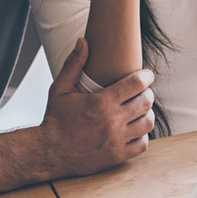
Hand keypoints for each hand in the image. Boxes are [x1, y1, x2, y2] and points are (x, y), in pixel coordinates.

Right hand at [39, 38, 155, 177]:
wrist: (48, 152)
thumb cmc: (55, 119)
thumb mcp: (60, 89)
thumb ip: (74, 64)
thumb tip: (83, 41)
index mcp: (101, 102)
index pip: (136, 84)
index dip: (146, 76)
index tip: (147, 75)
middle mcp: (112, 121)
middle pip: (146, 101)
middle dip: (147, 93)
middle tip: (142, 92)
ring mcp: (116, 140)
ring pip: (147, 122)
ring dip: (147, 113)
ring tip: (140, 110)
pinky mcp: (117, 156)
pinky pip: (142, 144)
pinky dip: (142, 135)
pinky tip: (135, 130)